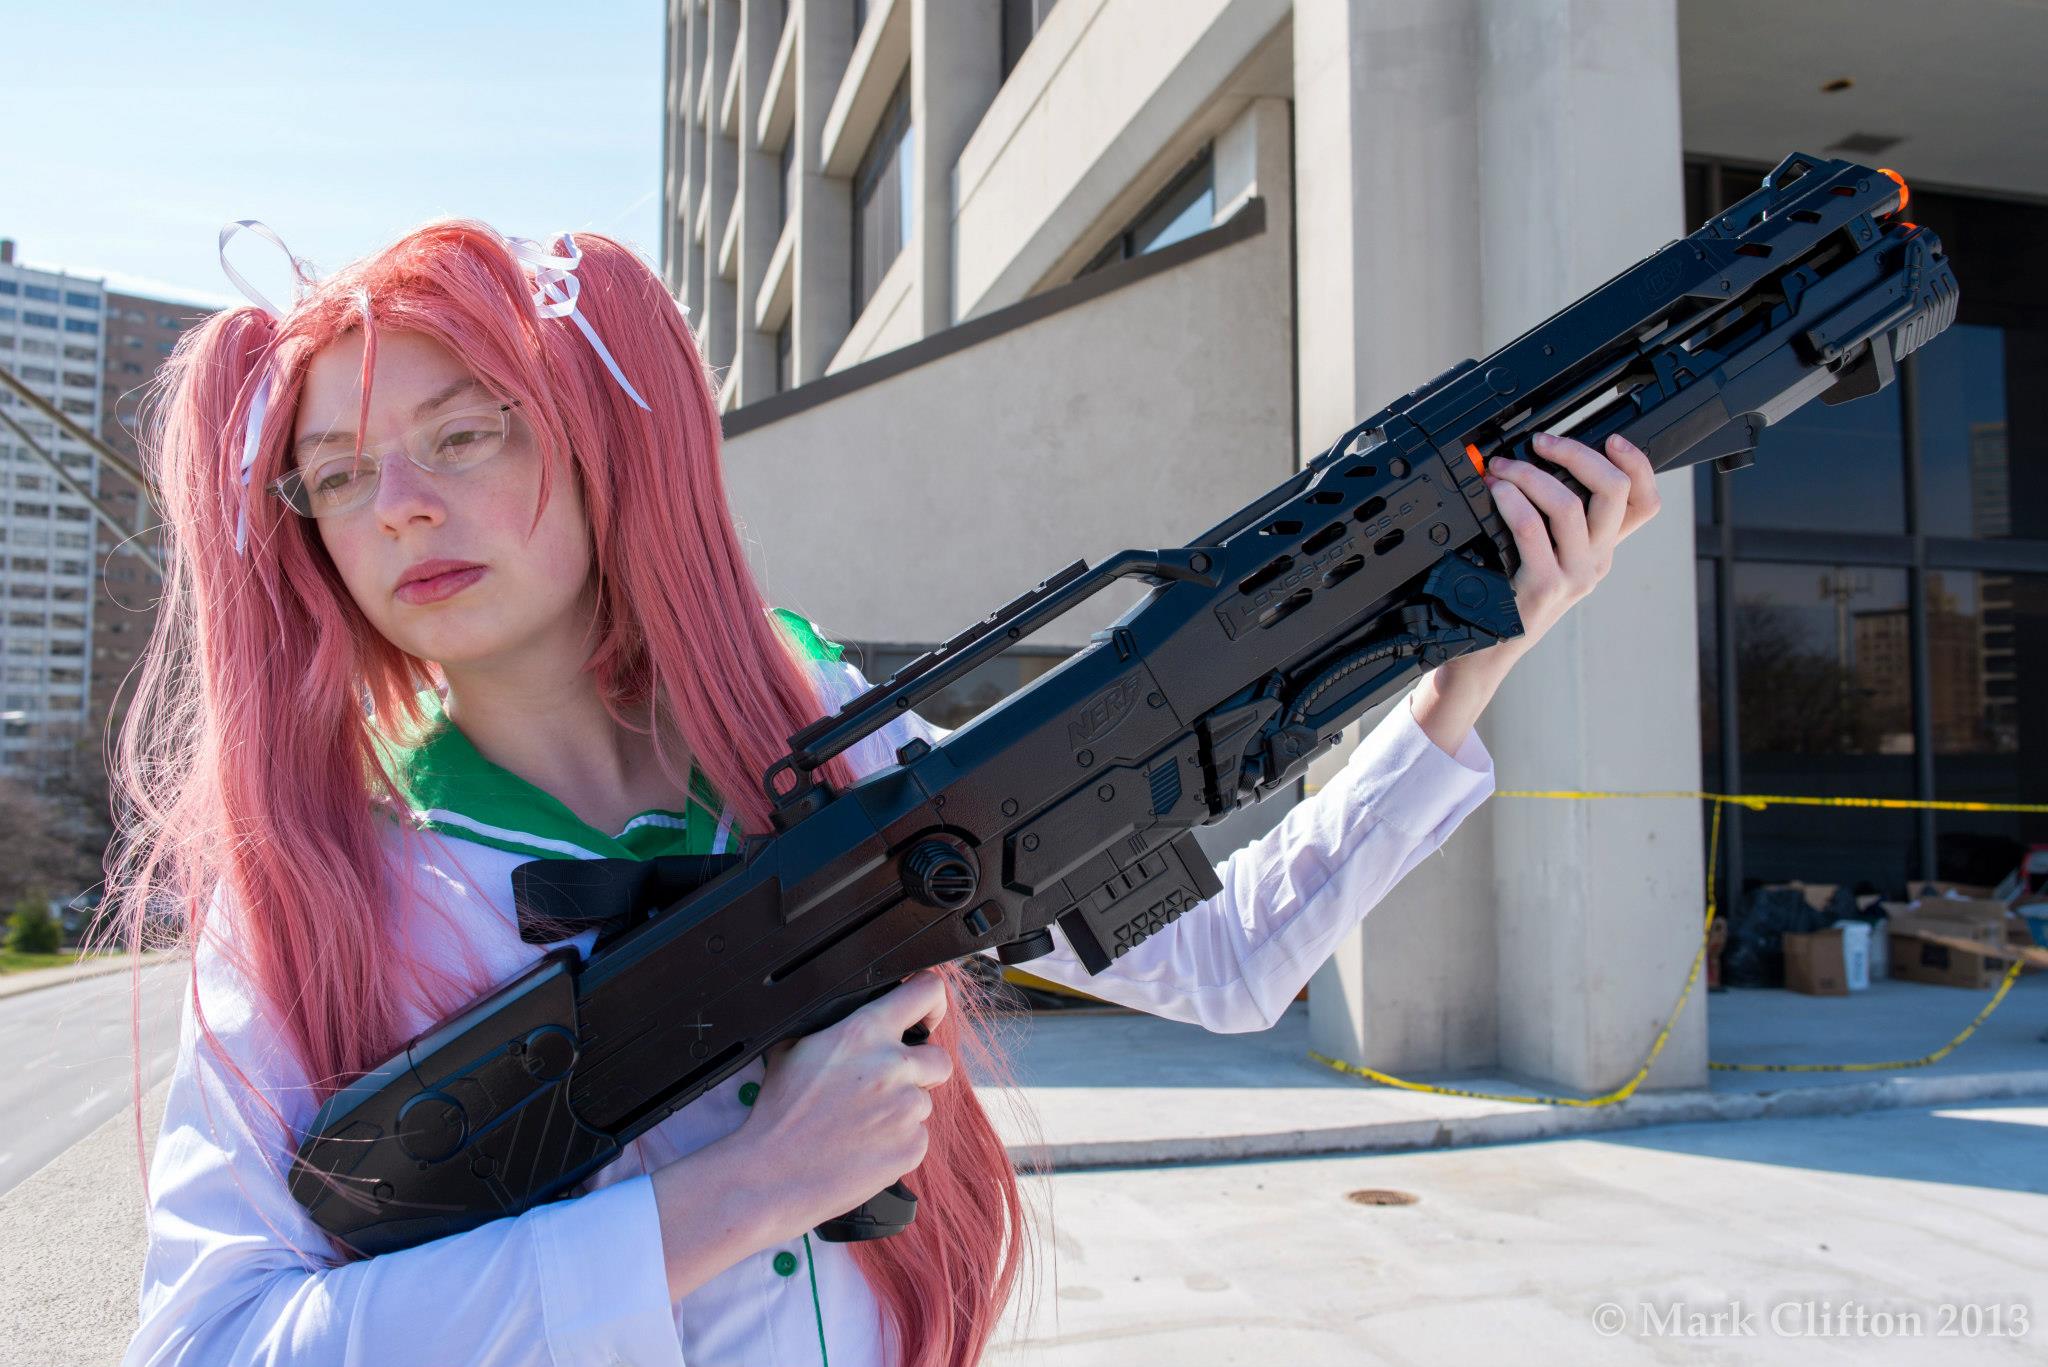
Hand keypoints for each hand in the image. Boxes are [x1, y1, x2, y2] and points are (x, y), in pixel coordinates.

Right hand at [727, 969, 954, 1243]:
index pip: (927, 992)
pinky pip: (917, 1137)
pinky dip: (897, 1142)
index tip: (926, 1016)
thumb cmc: (779, 1113)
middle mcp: (893, 1066)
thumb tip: (858, 1014)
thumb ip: (839, 1026)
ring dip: (901, 1111)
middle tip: (885, 1087)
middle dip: (920, 1071)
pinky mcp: (912, 1147)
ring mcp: (906, 1109)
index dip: (932, 1003)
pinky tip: (864, 1147)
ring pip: (923, 1102)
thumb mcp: (795, 1047)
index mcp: (864, 1032)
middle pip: (939, 1058)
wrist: (771, 1174)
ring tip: (859, 1124)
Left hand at [1480, 430, 1661, 661]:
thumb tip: (1540, 462)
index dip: (1639, 464)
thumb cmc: (1510, 596)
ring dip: (1532, 474)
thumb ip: (1552, 518)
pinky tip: (1498, 491)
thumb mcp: (1545, 554)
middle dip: (1577, 453)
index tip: (1612, 438)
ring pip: (1570, 505)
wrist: (1489, 650)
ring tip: (1503, 467)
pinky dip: (1513, 500)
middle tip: (1542, 442)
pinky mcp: (1544, 588)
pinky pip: (1532, 529)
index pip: (1645, 504)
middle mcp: (1596, 562)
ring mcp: (1574, 577)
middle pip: (1615, 491)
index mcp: (1602, 550)